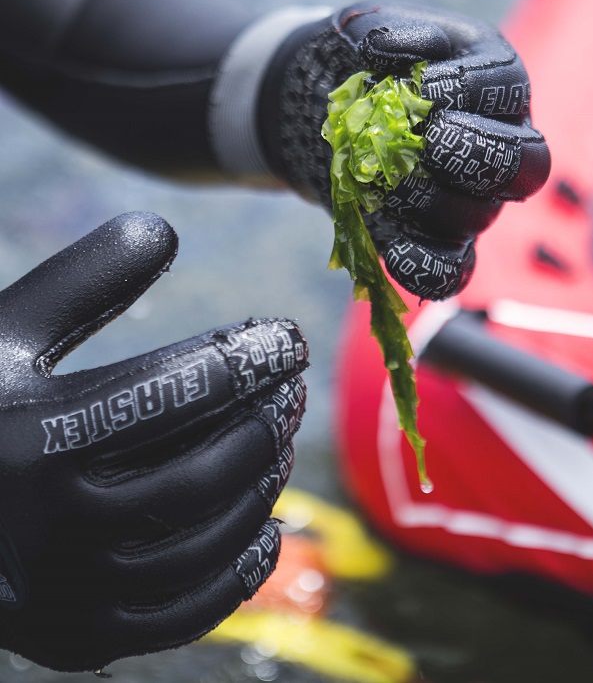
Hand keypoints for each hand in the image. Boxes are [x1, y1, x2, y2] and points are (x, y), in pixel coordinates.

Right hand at [0, 212, 306, 671]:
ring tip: (280, 439)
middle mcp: (53, 526)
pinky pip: (183, 614)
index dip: (248, 357)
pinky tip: (267, 524)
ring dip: (260, 486)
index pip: (177, 391)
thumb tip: (165, 228)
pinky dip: (238, 571)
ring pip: (202, 542)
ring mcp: (69, 592)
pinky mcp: (79, 637)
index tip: (287, 336)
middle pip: (201, 473)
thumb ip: (83, 278)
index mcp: (36, 438)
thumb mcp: (7, 332)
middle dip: (262, 423)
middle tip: (291, 389)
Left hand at [260, 3, 549, 299]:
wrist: (329, 109)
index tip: (420, 86)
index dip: (468, 89)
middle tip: (427, 139)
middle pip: (524, 165)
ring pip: (478, 214)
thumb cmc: (367, 63)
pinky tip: (386, 236)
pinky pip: (447, 270)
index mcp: (494, 82)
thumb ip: (383, 30)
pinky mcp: (437, 240)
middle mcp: (498, 144)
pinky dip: (420, 262)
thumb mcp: (370, 28)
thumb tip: (383, 48)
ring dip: (427, 197)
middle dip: (473, 151)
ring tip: (381, 177)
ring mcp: (473, 197)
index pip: (507, 88)